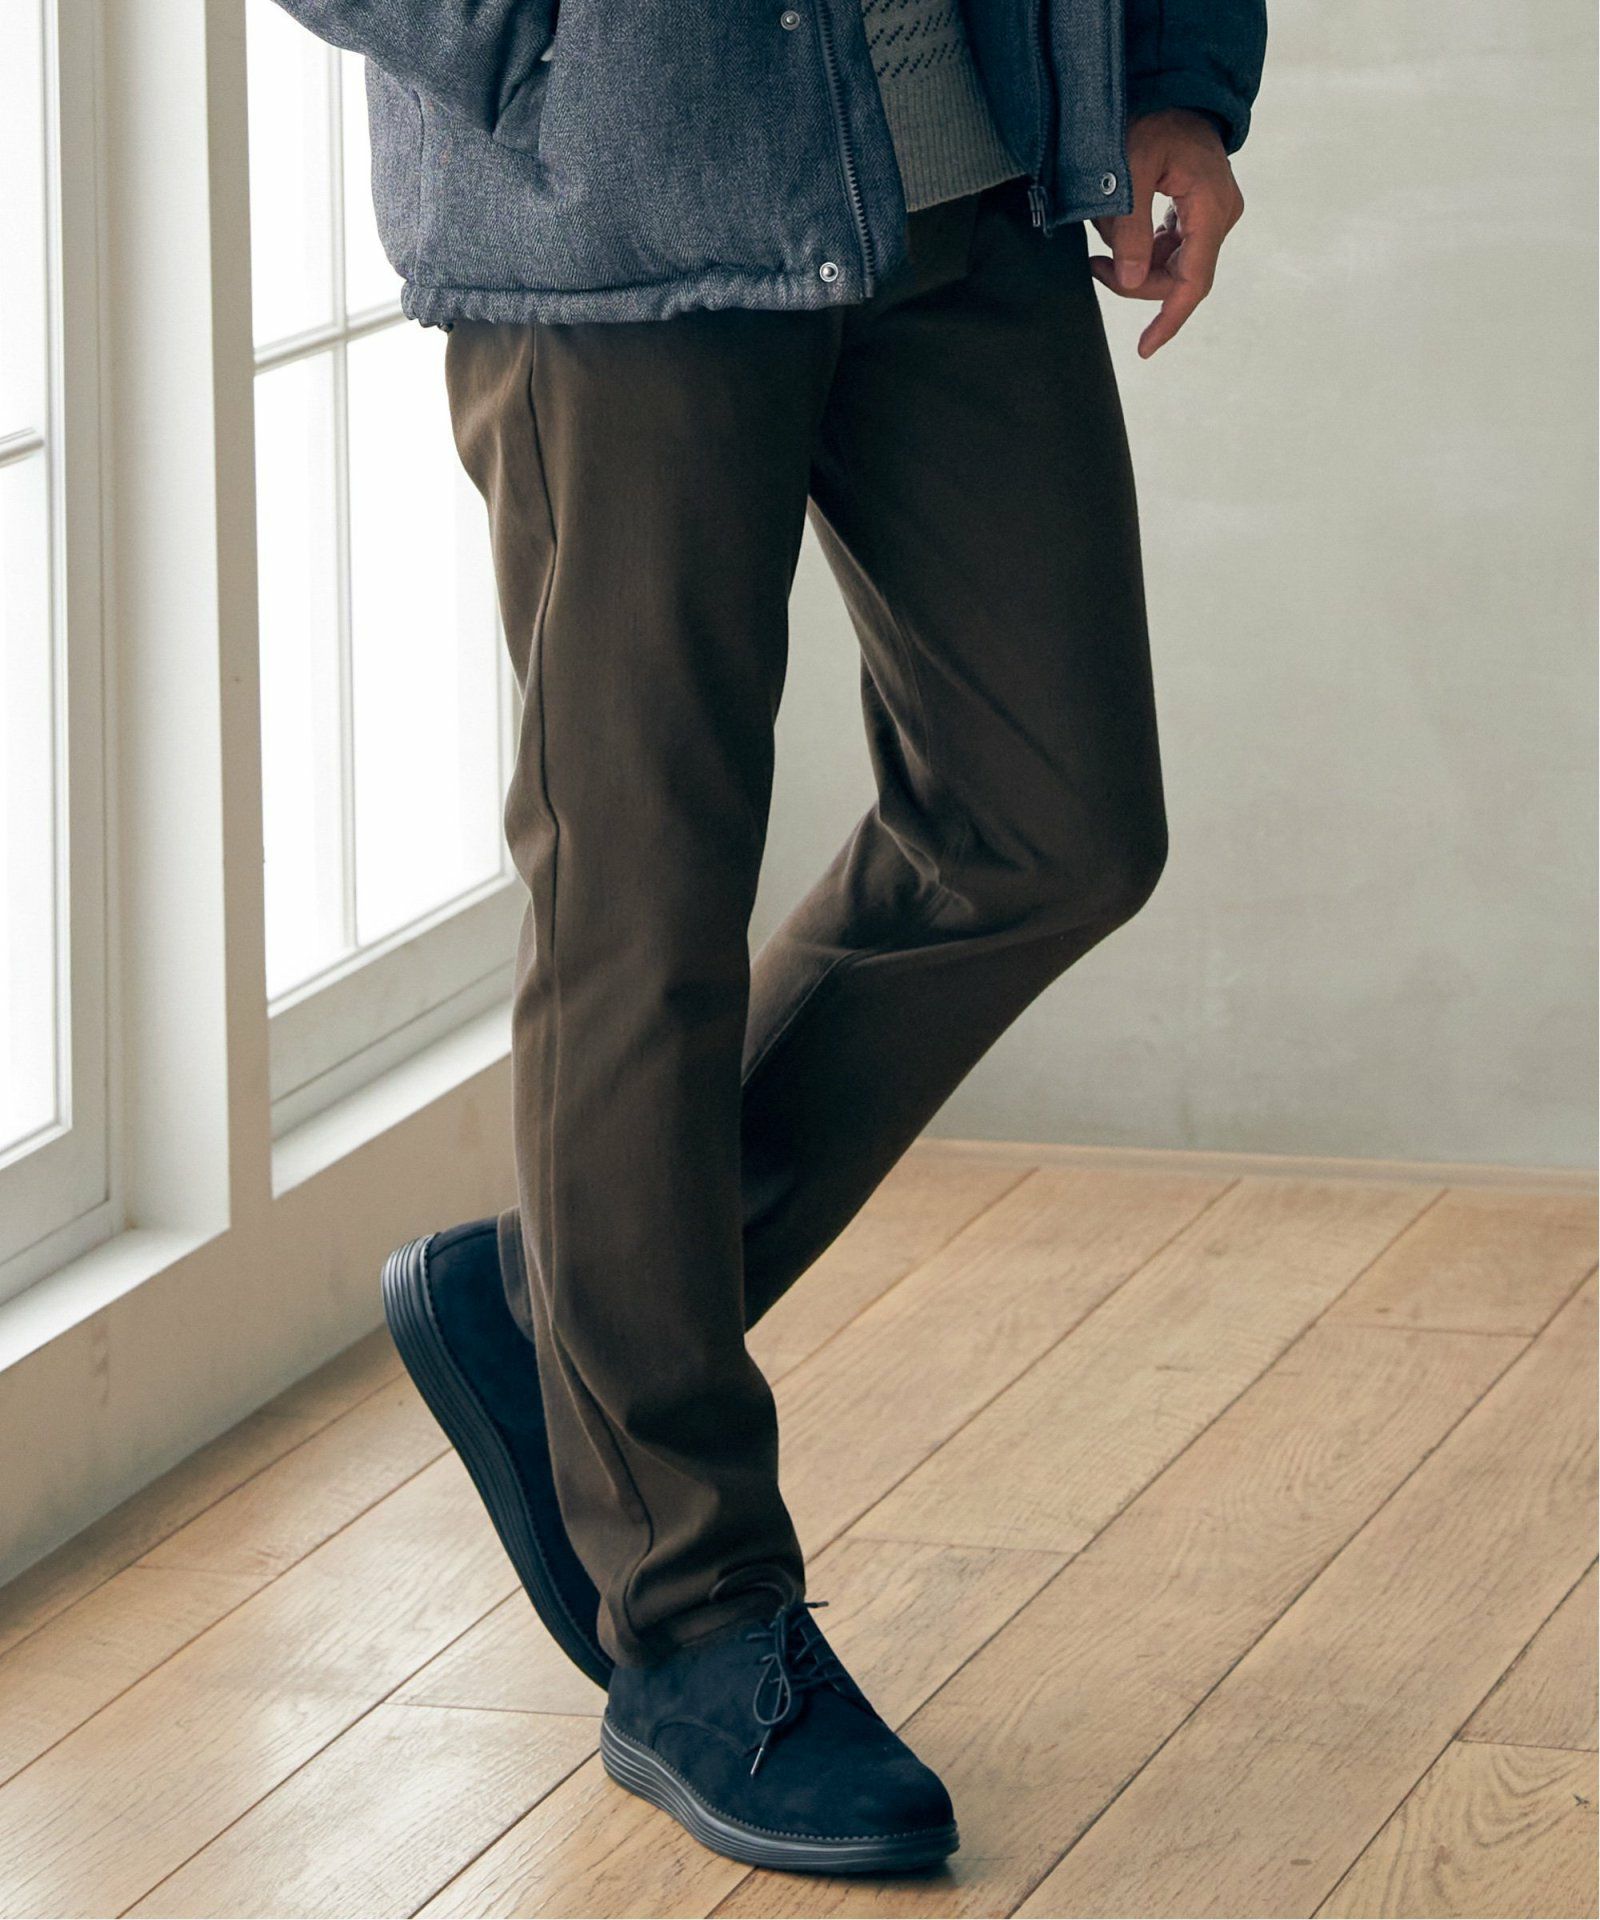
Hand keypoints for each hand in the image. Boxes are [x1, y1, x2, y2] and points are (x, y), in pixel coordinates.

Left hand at [1091, 109, 1243, 358]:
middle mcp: (1219, 218)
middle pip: (1176, 279)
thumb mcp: (1132, 169)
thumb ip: (1130, 227)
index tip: (1144, 349)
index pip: (1193, 283)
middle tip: (1094, 265)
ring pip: (1168, 267)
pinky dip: (1138, 247)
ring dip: (1132, 261)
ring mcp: (1209, 217)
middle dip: (1133, 280)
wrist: (1173, 88)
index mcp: (1211, 210)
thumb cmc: (1153, 120)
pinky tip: (1118, 228)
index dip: (1168, 320)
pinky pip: (1166, 249)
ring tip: (1104, 233)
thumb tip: (1127, 280)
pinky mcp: (1196, 214)